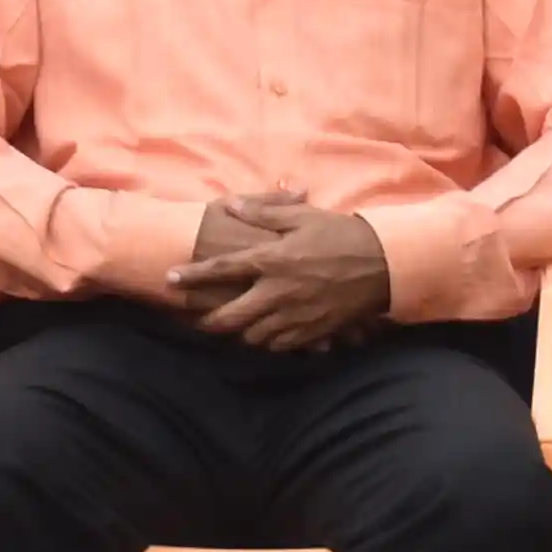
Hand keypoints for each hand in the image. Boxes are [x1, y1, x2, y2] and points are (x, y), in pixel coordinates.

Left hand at [171, 204, 394, 351]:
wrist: (381, 265)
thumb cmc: (339, 234)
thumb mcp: (301, 216)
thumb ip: (263, 213)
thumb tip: (231, 206)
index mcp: (271, 260)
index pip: (221, 270)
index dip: (192, 276)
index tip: (170, 279)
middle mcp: (277, 292)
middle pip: (230, 317)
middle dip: (208, 322)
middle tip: (198, 320)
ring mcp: (294, 316)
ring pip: (253, 336)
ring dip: (239, 333)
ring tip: (233, 327)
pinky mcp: (311, 332)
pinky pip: (280, 345)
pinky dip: (268, 342)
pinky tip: (265, 335)